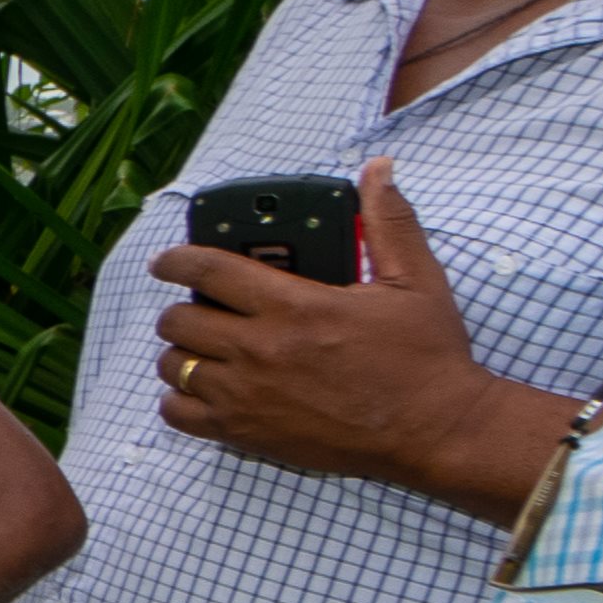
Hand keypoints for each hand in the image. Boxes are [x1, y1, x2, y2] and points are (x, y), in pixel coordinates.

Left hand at [142, 159, 565, 520]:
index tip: (167, 260)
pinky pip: (178, 414)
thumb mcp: (415, 280)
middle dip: (182, 307)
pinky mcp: (246, 434)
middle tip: (200, 307)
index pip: (209, 270)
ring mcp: (247, 395)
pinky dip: (180, 400)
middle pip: (179, 320)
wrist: (435, 431)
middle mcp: (260, 349)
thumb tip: (379, 169)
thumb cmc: (426, 356)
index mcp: (294, 305)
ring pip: (173, 365)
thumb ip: (388, 221)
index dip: (177, 259)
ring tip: (204, 347)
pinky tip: (204, 389)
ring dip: (181, 351)